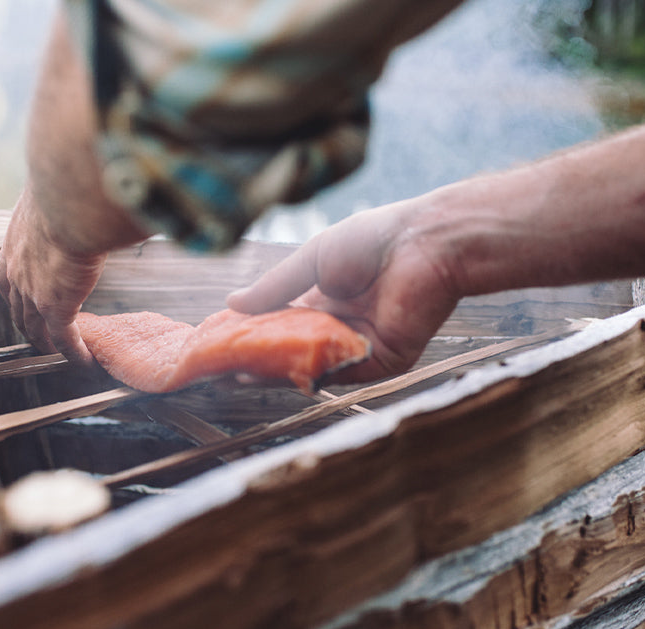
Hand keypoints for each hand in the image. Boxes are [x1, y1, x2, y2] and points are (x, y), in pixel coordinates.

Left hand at [0, 187, 103, 360]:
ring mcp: (34, 295)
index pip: (9, 284)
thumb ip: (53, 213)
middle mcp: (15, 276)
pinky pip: (65, 339)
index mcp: (10, 251)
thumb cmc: (60, 191)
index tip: (29, 306)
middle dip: (30, 327)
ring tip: (59, 353)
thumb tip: (68, 204)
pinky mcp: (57, 307)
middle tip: (41, 338)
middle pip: (19, 312)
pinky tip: (85, 362)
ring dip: (48, 343)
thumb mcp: (46, 203)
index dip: (19, 299)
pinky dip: (74, 352)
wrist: (68, 199)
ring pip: (38, 329)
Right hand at [227, 200, 461, 382]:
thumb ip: (275, 286)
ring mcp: (360, 346)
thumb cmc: (374, 239)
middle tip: (218, 367)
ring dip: (275, 372)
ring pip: (312, 365)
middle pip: (292, 350)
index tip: (218, 342)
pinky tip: (279, 373)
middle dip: (257, 359)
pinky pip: (340, 372)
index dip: (251, 334)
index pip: (281, 325)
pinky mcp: (382, 360)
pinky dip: (308, 373)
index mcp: (325, 301)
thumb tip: (231, 303)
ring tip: (237, 374)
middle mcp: (340, 326)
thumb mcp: (312, 259)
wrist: (426, 242)